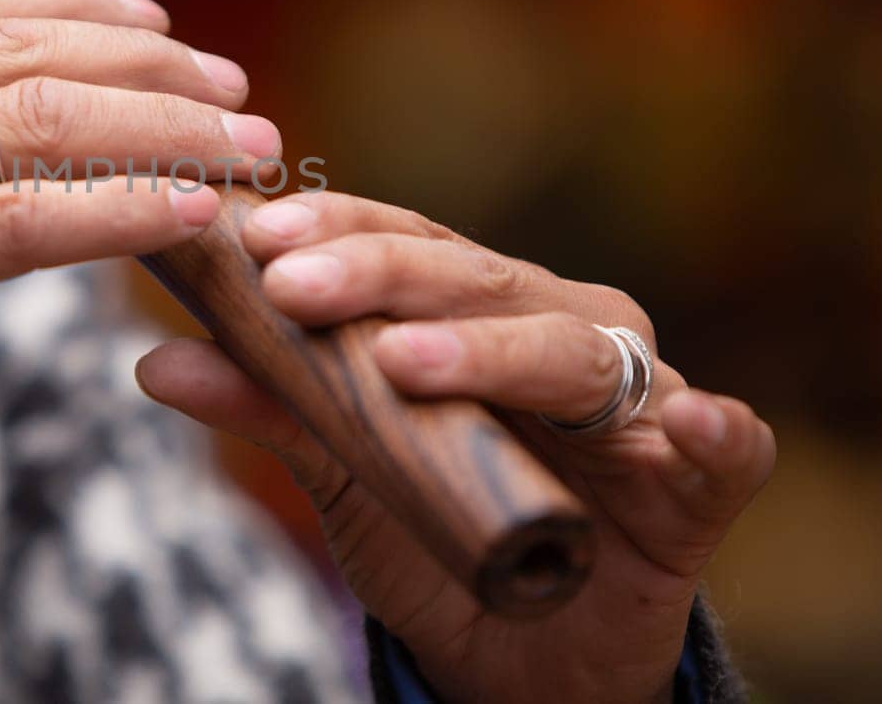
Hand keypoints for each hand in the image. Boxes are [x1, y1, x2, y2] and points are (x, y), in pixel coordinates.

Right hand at [0, 0, 281, 536]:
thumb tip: (24, 125)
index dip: (83, 12)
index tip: (167, 33)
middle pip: (20, 50)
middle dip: (150, 69)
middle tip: (236, 97)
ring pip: (38, 119)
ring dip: (163, 132)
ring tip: (246, 154)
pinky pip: (27, 218)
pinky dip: (124, 208)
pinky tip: (192, 215)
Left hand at [137, 191, 774, 703]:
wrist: (526, 651)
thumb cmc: (439, 531)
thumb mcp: (345, 471)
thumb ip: (273, 407)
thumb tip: (158, 359)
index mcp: (479, 307)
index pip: (405, 243)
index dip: (334, 231)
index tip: (250, 235)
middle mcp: (559, 326)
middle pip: (473, 278)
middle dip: (378, 275)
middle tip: (290, 282)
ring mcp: (633, 398)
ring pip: (570, 350)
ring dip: (490, 351)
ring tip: (406, 362)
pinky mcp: (695, 484)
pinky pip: (723, 452)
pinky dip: (711, 434)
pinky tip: (690, 423)